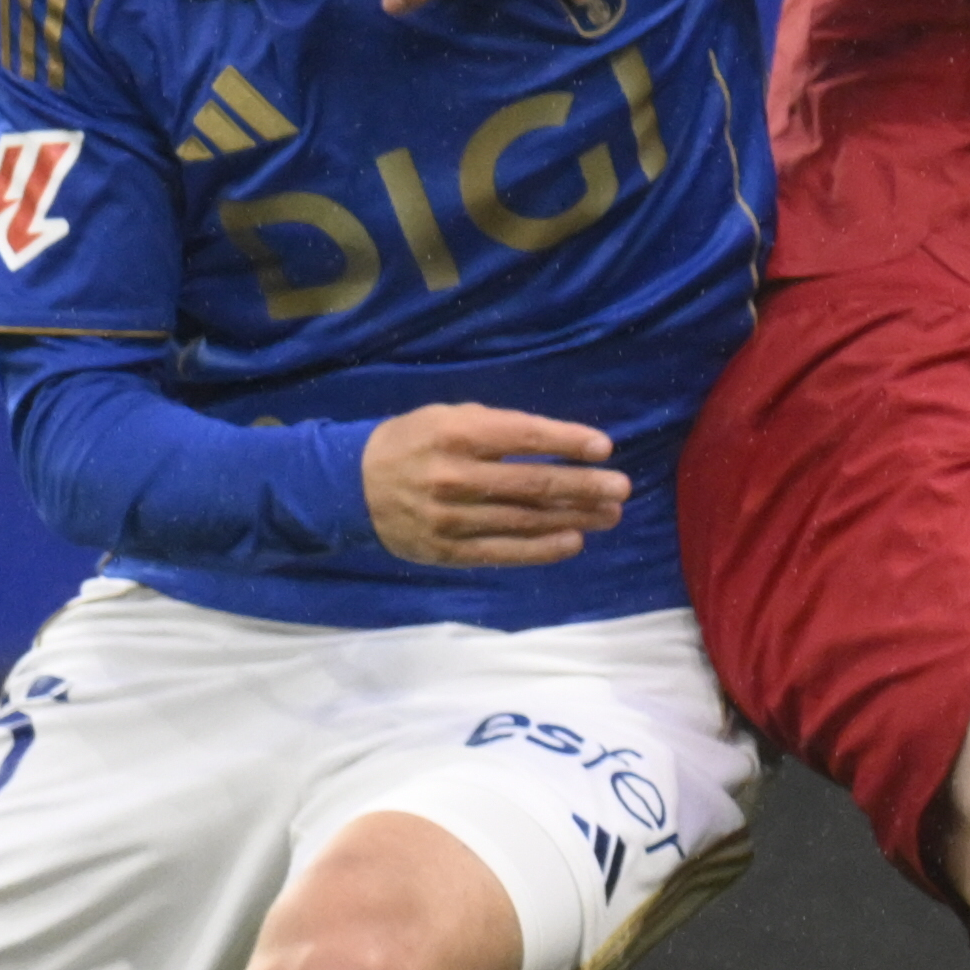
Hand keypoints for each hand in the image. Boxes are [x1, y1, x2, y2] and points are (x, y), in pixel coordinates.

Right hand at [366, 404, 628, 564]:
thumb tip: (558, 445)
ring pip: (524, 520)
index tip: (605, 448)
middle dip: (583, 486)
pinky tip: (573, 541)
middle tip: (621, 489)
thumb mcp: (448, 417)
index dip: (568, 442)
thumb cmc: (412, 442)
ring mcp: (450, 518)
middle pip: (533, 483)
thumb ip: (498, 429)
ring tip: (609, 515)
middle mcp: (454, 476)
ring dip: (574, 518)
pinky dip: (542, 549)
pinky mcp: (447, 550)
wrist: (348, 486)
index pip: (524, 437)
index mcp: (455, 433)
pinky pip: (503, 552)